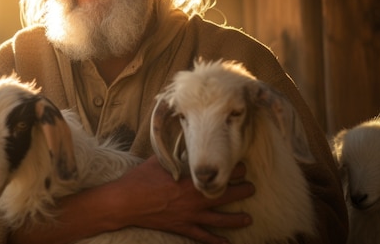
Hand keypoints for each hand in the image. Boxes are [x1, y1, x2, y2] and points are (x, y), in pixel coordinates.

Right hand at [114, 156, 253, 243]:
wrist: (127, 201)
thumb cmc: (141, 179)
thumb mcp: (160, 161)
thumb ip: (175, 155)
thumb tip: (185, 145)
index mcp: (190, 182)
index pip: (218, 175)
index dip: (232, 171)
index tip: (242, 167)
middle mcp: (194, 200)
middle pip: (224, 196)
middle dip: (241, 192)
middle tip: (252, 188)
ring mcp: (189, 216)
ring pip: (219, 219)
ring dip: (236, 219)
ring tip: (248, 219)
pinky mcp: (182, 227)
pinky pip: (202, 236)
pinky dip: (215, 241)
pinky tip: (226, 243)